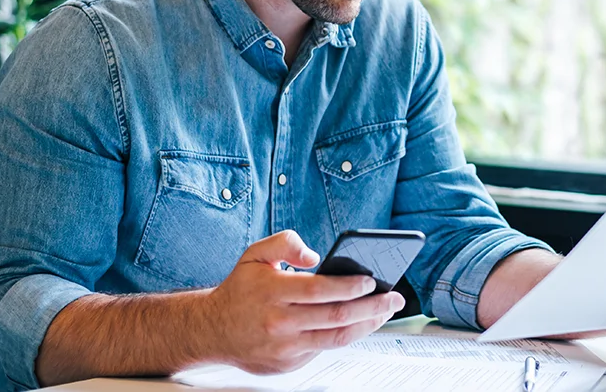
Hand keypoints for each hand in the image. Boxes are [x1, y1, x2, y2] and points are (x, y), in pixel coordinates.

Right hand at [204, 230, 404, 373]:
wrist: (211, 330)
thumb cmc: (240, 289)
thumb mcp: (255, 254)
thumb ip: (285, 242)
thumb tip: (315, 255)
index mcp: (272, 292)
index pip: (320, 290)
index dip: (350, 286)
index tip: (372, 280)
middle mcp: (279, 322)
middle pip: (336, 316)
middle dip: (373, 306)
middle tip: (395, 297)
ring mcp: (284, 347)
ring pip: (336, 339)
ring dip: (367, 325)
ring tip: (385, 312)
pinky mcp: (288, 364)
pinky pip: (324, 349)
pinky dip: (346, 335)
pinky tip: (361, 323)